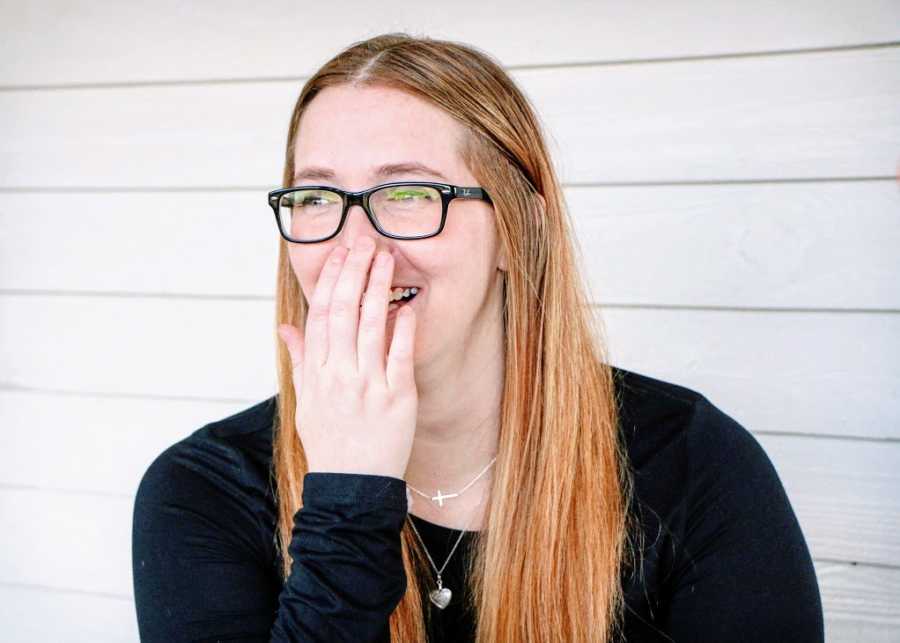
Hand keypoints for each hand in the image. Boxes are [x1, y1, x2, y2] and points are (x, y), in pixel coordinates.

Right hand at [277, 236, 417, 478]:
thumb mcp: (305, 402)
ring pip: (370, 326)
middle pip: (342, 311)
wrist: (350, 487)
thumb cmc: (329, 442)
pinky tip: (407, 304)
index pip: (319, 314)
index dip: (330, 279)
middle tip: (365, 241)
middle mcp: (338, 374)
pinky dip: (403, 328)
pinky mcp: (397, 398)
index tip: (341, 252)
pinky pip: (399, 355)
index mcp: (315, 373)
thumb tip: (285, 326)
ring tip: (387, 258)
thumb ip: (299, 360)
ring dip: (378, 287)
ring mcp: (368, 385)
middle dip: (353, 271)